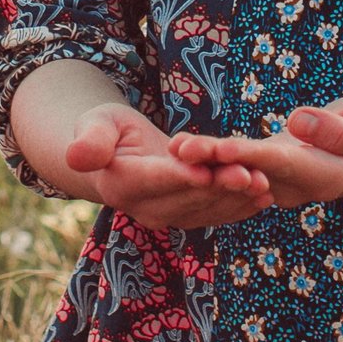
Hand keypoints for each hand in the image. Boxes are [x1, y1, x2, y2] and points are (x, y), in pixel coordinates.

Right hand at [57, 106, 275, 229]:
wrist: (119, 153)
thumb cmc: (106, 129)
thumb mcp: (95, 124)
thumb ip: (92, 140)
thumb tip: (77, 156)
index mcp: (120, 184)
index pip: (154, 181)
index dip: (180, 177)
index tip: (205, 172)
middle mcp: (144, 209)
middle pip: (188, 197)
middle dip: (221, 187)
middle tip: (250, 175)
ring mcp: (168, 218)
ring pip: (208, 208)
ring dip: (238, 199)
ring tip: (264, 184)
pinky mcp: (188, 217)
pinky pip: (217, 213)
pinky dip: (241, 205)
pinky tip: (265, 194)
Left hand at [168, 95, 342, 209]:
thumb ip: (339, 131)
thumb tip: (299, 122)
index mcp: (326, 179)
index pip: (283, 165)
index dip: (253, 157)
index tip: (223, 147)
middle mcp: (295, 189)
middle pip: (252, 173)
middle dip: (215, 163)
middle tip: (181, 150)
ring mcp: (277, 185)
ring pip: (238, 173)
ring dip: (204, 162)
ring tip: (173, 146)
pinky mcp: (265, 174)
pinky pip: (236, 167)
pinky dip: (210, 158)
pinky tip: (181, 148)